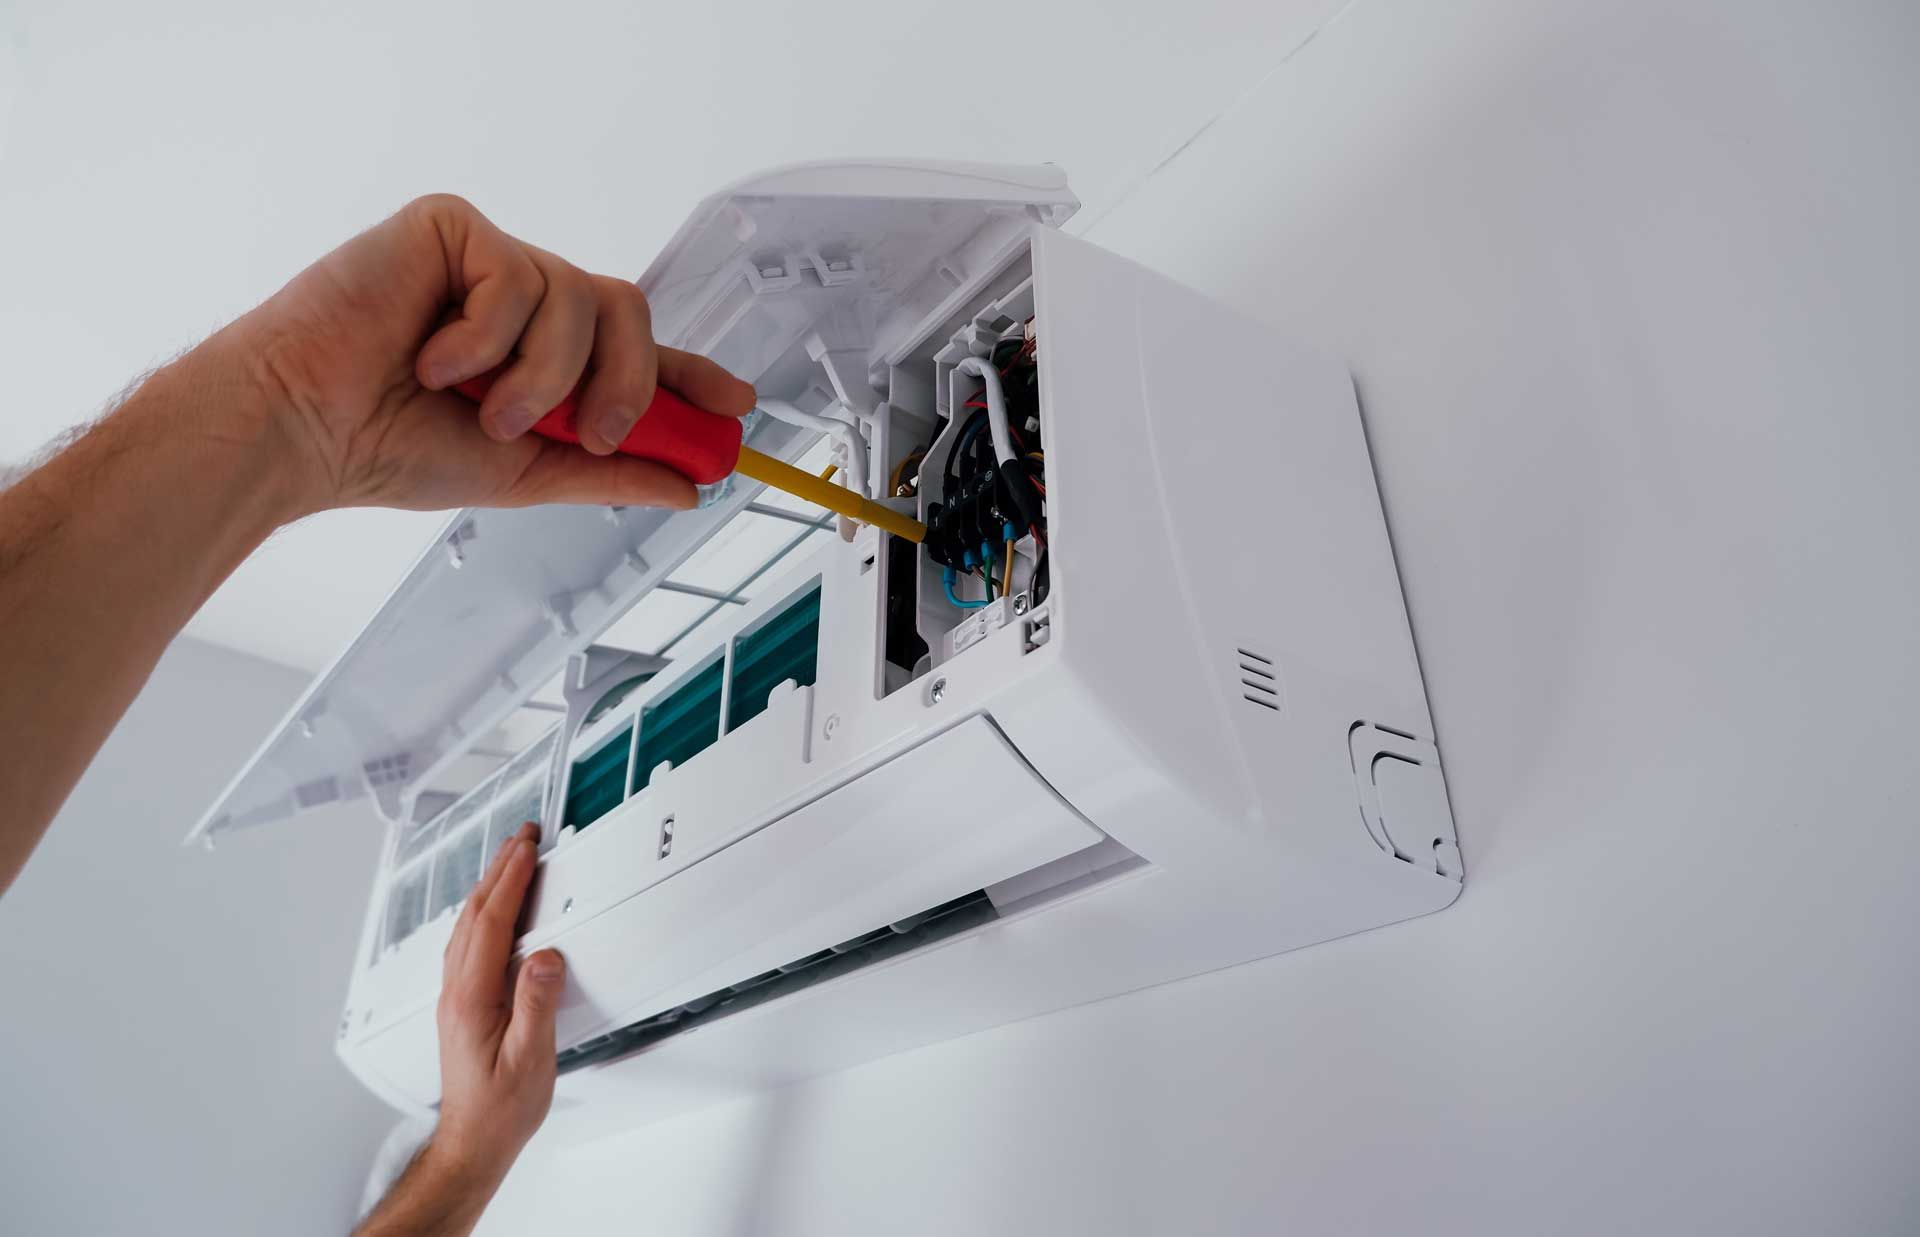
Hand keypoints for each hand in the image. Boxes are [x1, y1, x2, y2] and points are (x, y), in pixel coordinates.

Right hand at [216, 194, 755, 516]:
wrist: (307, 431)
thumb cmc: (391, 447)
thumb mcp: (524, 473)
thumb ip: (607, 471)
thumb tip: (687, 487)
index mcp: (540, 355)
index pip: (633, 349)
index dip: (689, 373)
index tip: (738, 406)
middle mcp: (522, 301)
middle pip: (627, 308)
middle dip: (626, 381)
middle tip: (596, 430)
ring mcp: (488, 259)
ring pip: (581, 298)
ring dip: (541, 375)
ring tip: (476, 405)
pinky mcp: (450, 228)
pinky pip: (518, 278)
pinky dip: (485, 337)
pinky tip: (431, 356)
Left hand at [430, 822, 562, 1185]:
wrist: (472, 1142)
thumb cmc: (500, 1109)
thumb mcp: (530, 1060)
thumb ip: (536, 1005)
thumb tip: (546, 956)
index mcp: (471, 999)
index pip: (491, 923)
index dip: (510, 881)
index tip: (527, 849)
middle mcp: (456, 992)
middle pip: (474, 916)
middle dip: (499, 870)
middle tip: (522, 837)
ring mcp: (455, 997)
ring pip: (467, 927)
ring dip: (489, 887)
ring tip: (510, 860)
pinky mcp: (461, 1005)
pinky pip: (468, 943)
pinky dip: (483, 912)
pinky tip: (492, 911)